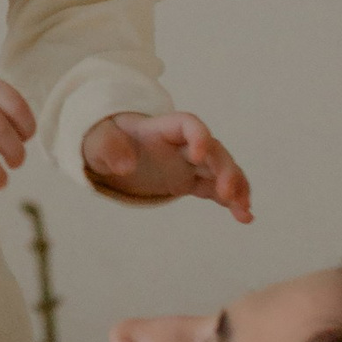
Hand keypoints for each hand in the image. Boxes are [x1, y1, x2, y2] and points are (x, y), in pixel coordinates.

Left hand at [80, 109, 253, 221]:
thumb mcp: (97, 140)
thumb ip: (109, 148)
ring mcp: (190, 163)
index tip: (197, 155)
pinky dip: (231, 201)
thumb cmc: (105, 139)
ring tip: (244, 211)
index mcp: (162, 128)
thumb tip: (126, 166)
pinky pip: (215, 189)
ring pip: (221, 171)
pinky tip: (245, 217)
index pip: (188, 124)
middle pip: (213, 150)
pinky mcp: (190, 180)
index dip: (198, 136)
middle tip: (227, 192)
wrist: (109, 150)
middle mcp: (183, 144)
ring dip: (235, 187)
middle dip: (223, 169)